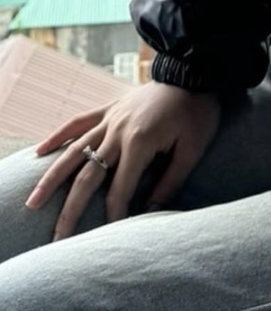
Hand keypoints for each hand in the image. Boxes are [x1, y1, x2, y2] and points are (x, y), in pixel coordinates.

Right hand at [24, 81, 221, 240]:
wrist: (193, 71)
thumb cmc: (197, 111)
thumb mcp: (192, 149)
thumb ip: (170, 181)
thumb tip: (151, 211)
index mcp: (139, 142)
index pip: (119, 189)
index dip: (114, 215)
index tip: (107, 237)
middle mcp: (117, 131)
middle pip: (87, 176)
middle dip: (71, 210)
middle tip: (57, 239)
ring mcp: (110, 118)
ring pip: (74, 151)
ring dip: (52, 178)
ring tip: (33, 201)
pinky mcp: (109, 108)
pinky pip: (78, 122)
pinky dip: (58, 136)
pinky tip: (39, 151)